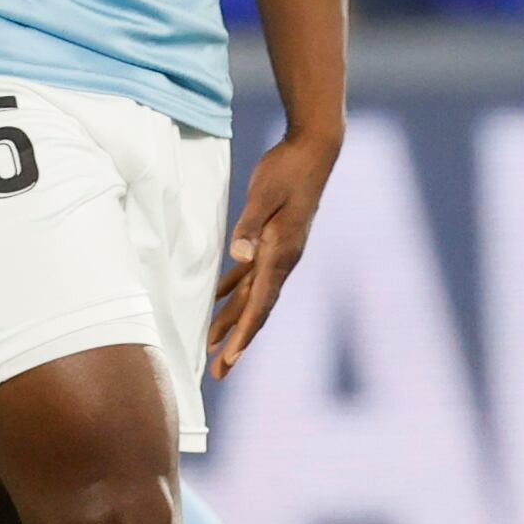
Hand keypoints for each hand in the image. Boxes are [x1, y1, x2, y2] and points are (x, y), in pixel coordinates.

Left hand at [209, 125, 339, 379]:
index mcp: (281, 255)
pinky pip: (250, 275)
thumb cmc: (286, 170)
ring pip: (252, 296)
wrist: (312, 150)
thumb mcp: (263, 195)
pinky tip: (215, 301)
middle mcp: (283, 260)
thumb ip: (250, 227)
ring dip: (232, 321)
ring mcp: (279, 252)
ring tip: (211, 347)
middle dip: (237, 342)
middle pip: (257, 310)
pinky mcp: (273, 240)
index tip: (229, 360)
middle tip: (217, 373)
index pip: (260, 304)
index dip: (243, 334)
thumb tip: (241, 258)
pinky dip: (232, 290)